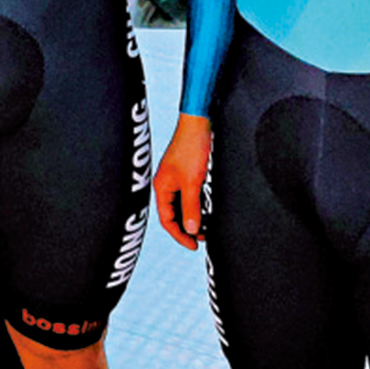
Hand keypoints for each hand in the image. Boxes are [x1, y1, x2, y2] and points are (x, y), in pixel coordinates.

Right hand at [153, 113, 211, 250]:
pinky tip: (207, 209)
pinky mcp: (186, 172)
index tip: (193, 245)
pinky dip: (197, 205)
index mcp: (162, 187)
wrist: (199, 123)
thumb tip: (191, 229)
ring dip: (192, 217)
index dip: (179, 235)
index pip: (166, 219)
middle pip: (173, 213)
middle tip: (201, 238)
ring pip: (182, 205)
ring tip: (205, 227)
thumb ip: (191, 207)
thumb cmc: (191, 148)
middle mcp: (167, 183)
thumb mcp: (192, 182)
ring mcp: (176, 177)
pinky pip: (189, 195)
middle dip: (186, 227)